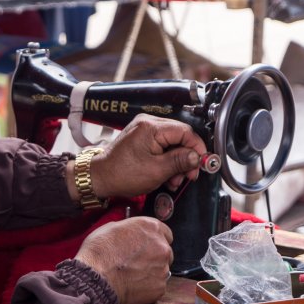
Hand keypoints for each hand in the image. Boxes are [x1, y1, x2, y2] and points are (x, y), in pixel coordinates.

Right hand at [75, 217, 172, 303]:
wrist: (96, 278)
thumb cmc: (99, 252)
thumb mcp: (110, 228)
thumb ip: (128, 229)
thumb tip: (129, 233)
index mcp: (150, 227)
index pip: (165, 232)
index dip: (154, 239)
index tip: (147, 245)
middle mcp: (161, 246)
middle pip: (165, 251)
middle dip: (154, 256)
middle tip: (137, 261)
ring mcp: (163, 267)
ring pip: (162, 269)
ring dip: (151, 271)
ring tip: (132, 275)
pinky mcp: (160, 287)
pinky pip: (157, 285)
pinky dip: (148, 286)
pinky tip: (133, 285)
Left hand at [88, 114, 205, 197]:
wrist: (100, 177)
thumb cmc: (122, 173)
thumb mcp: (157, 170)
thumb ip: (180, 161)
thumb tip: (198, 157)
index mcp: (151, 127)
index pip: (186, 131)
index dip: (197, 148)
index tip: (202, 163)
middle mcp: (148, 123)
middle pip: (180, 137)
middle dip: (186, 158)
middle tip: (188, 175)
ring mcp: (144, 130)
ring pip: (172, 143)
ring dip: (177, 162)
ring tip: (174, 179)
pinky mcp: (141, 138)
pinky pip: (162, 146)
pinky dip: (167, 160)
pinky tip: (166, 174)